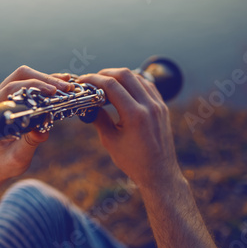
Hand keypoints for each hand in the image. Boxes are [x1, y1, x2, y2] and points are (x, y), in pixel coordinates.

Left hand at [0, 66, 73, 181]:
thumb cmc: (4, 162)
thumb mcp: (17, 157)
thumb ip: (28, 143)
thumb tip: (41, 132)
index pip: (12, 89)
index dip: (33, 86)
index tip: (52, 92)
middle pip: (20, 76)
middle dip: (44, 79)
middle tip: (64, 88)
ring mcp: (5, 97)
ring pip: (26, 76)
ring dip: (48, 78)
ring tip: (67, 84)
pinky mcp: (15, 98)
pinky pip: (31, 83)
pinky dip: (47, 82)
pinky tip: (62, 84)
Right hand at [78, 68, 181, 189]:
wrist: (159, 174)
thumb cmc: (133, 161)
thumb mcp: (110, 141)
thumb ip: (99, 118)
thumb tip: (89, 104)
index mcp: (135, 115)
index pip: (111, 85)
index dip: (94, 79)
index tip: (83, 81)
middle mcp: (149, 106)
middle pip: (125, 75)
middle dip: (106, 73)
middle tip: (93, 80)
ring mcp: (158, 105)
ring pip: (137, 77)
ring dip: (120, 77)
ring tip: (106, 85)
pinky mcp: (163, 107)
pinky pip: (148, 85)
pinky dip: (134, 83)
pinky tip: (124, 89)